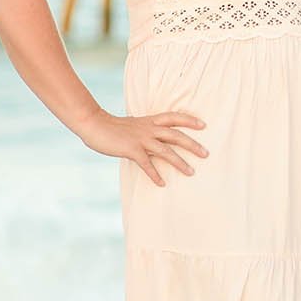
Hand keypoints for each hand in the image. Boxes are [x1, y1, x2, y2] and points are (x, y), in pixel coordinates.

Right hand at [79, 109, 206, 185]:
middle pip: (176, 135)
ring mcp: (141, 139)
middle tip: (206, 154)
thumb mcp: (134, 125)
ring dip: (180, 162)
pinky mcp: (131, 150)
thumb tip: (155, 138)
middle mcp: (149, 129)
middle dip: (192, 145)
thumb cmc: (112, 126)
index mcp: (150, 121)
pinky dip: (155, 174)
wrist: (94, 124)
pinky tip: (162, 183)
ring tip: (191, 172)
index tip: (203, 125)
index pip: (174, 117)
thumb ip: (145, 130)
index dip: (189, 120)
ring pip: (166, 151)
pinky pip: (146, 164)